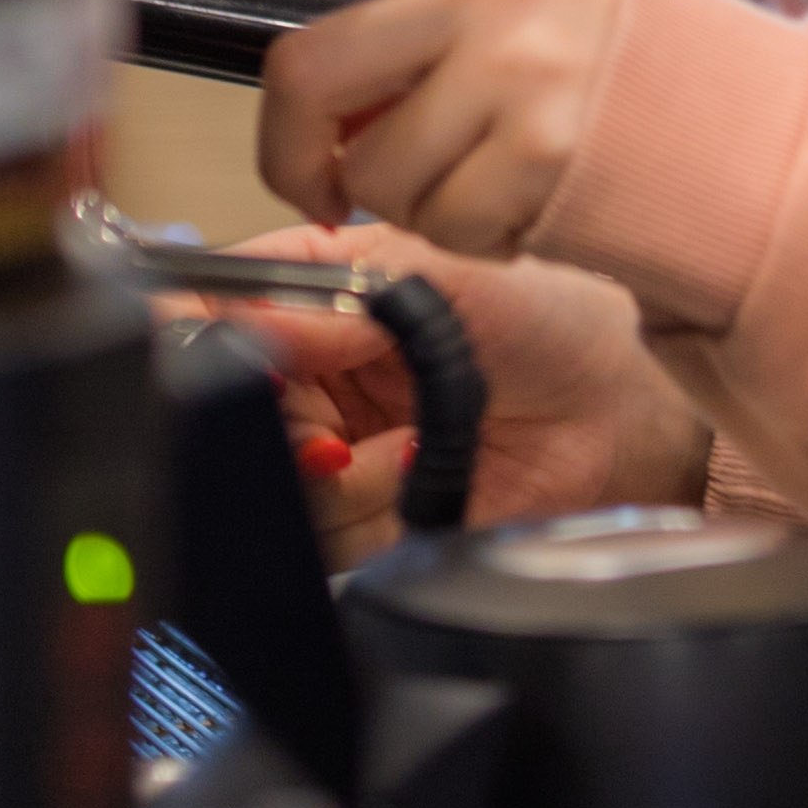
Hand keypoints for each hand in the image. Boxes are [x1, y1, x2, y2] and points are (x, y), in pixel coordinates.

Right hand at [228, 224, 714, 538]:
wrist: (614, 420)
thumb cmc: (553, 324)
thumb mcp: (449, 277)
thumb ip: (340, 296)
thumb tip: (247, 318)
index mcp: (327, 296)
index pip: (228, 305)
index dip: (202, 328)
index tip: (194, 341)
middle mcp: (322, 372)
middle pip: (233, 404)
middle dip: (281, 414)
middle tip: (332, 417)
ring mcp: (338, 446)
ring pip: (269, 474)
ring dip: (337, 467)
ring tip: (409, 440)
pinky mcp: (363, 515)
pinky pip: (319, 530)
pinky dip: (368, 505)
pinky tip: (419, 471)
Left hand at [248, 0, 631, 260]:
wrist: (733, 132)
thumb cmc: (607, 75)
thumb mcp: (522, 1)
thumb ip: (416, 22)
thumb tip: (306, 107)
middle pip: (307, 68)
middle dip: (293, 152)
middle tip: (330, 180)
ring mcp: (520, 67)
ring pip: (371, 169)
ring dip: (406, 203)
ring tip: (476, 178)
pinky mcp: (542, 149)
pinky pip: (440, 222)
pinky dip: (467, 237)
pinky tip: (519, 203)